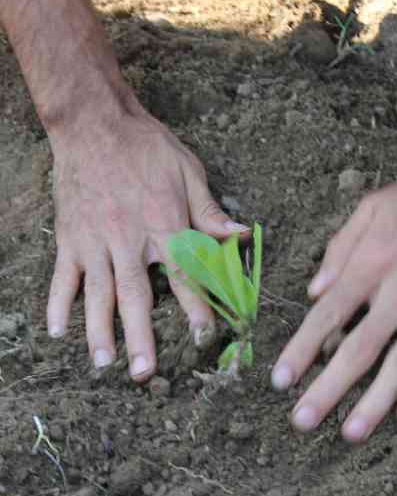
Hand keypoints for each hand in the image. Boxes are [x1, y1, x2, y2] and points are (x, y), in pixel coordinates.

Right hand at [47, 107, 247, 381]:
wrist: (94, 123)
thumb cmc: (146, 146)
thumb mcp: (188, 172)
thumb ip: (210, 210)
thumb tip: (242, 236)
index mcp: (163, 225)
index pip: (183, 276)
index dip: (196, 308)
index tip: (202, 336)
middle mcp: (128, 240)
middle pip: (136, 296)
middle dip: (140, 337)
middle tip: (142, 372)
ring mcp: (94, 241)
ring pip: (96, 293)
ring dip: (98, 330)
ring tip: (102, 362)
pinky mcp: (70, 237)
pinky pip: (62, 276)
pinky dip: (58, 304)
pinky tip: (56, 331)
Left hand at [272, 172, 396, 440]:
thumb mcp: (372, 209)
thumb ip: (340, 249)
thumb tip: (314, 291)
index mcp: (372, 264)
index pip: (327, 315)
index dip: (301, 350)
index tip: (280, 380)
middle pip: (359, 349)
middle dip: (328, 389)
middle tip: (303, 420)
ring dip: (375, 402)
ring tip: (350, 433)